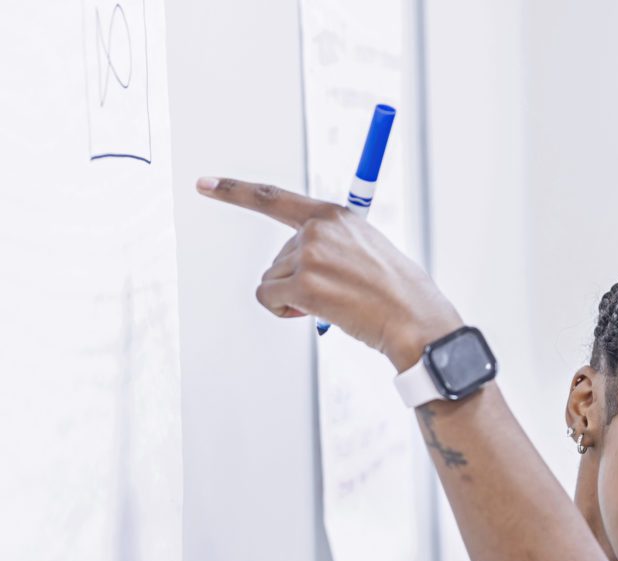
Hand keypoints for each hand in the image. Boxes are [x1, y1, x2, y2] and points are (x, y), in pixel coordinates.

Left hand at [195, 177, 462, 362]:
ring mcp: (308, 254)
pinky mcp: (303, 283)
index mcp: (333, 215)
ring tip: (334, 303)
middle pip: (277, 257)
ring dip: (294, 299)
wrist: (414, 319)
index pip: (273, 198)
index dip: (234, 191)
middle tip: (338, 294)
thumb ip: (329, 245)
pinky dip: (283, 311)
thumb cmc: (395, 292)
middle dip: (297, 282)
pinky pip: (269, 298)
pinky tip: (314, 312)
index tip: (204, 184)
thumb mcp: (364, 250)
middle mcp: (317, 229)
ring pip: (272, 280)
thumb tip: (294, 270)